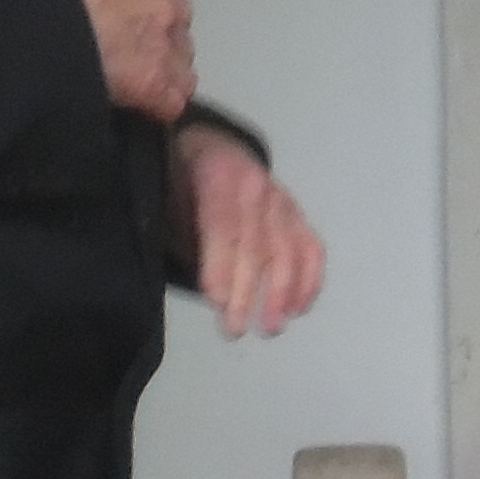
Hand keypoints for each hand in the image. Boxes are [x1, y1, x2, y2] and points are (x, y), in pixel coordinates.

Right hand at [49, 0, 196, 122]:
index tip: (132, 29)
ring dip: (165, 80)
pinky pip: (171, 103)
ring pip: (182, 70)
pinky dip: (158, 107)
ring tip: (136, 90)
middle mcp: (167, 9)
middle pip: (178, 34)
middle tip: (130, 59)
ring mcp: (166, 48)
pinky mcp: (156, 85)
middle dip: (159, 48)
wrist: (45, 21)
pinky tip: (140, 108)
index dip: (151, 18)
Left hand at [177, 125, 327, 337]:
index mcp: (218, 175)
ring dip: (282, 294)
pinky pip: (312, 249)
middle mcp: (256, 186)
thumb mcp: (168, 200)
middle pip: (257, 245)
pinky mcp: (298, 216)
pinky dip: (310, 280)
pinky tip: (298, 309)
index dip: (221, 266)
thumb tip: (208, 290)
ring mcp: (282, 201)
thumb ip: (184, 239)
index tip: (217, 304)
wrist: (210, 148)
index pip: (224, 226)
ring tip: (270, 328)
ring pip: (289, 250)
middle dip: (248, 291)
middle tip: (235, 330)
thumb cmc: (181, 184)